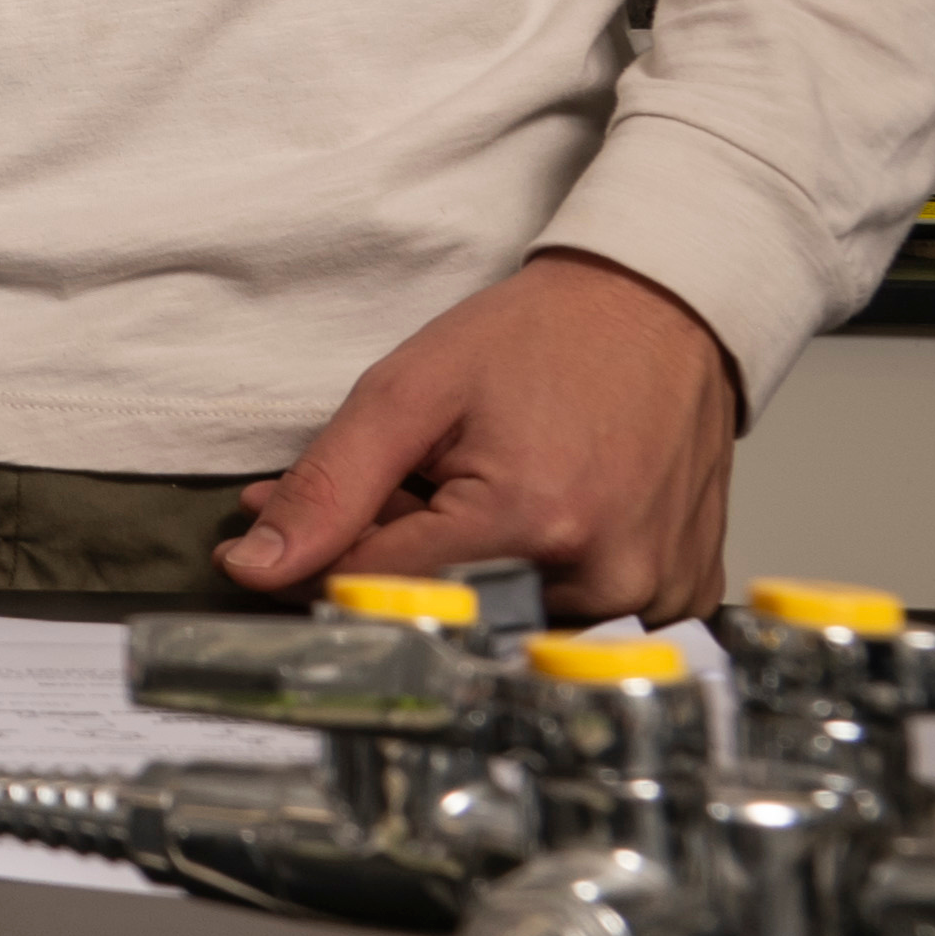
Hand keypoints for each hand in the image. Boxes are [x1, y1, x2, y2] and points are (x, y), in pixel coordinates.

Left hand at [222, 251, 738, 624]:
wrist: (657, 314)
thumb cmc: (538, 341)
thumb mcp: (408, 394)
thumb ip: (328, 488)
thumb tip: (257, 568)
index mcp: (533, 524)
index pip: (383, 593)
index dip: (320, 564)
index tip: (283, 539)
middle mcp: (603, 578)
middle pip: (447, 611)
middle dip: (389, 565)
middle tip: (394, 493)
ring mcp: (652, 594)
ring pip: (504, 621)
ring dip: (459, 572)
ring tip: (464, 492)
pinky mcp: (677, 596)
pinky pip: (573, 616)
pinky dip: (524, 579)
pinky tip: (523, 516)